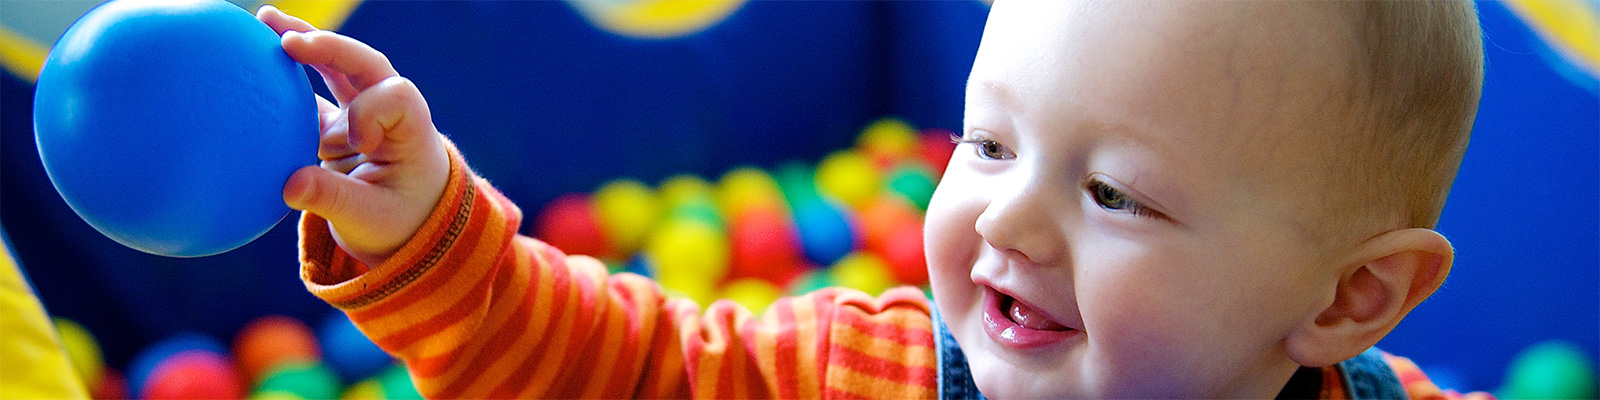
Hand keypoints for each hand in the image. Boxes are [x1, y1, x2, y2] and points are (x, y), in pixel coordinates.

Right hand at [260, 6, 448, 265]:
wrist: (407, 225)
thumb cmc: (400, 223)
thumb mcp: (370, 220)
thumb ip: (333, 199)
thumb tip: (289, 186)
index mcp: (410, 131)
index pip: (395, 97)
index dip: (370, 110)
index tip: (358, 142)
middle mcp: (387, 112)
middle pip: (364, 64)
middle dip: (328, 47)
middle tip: (288, 39)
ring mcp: (359, 112)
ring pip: (335, 68)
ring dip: (302, 43)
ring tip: (263, 21)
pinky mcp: (334, 123)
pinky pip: (306, 95)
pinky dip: (282, 80)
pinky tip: (247, 62)